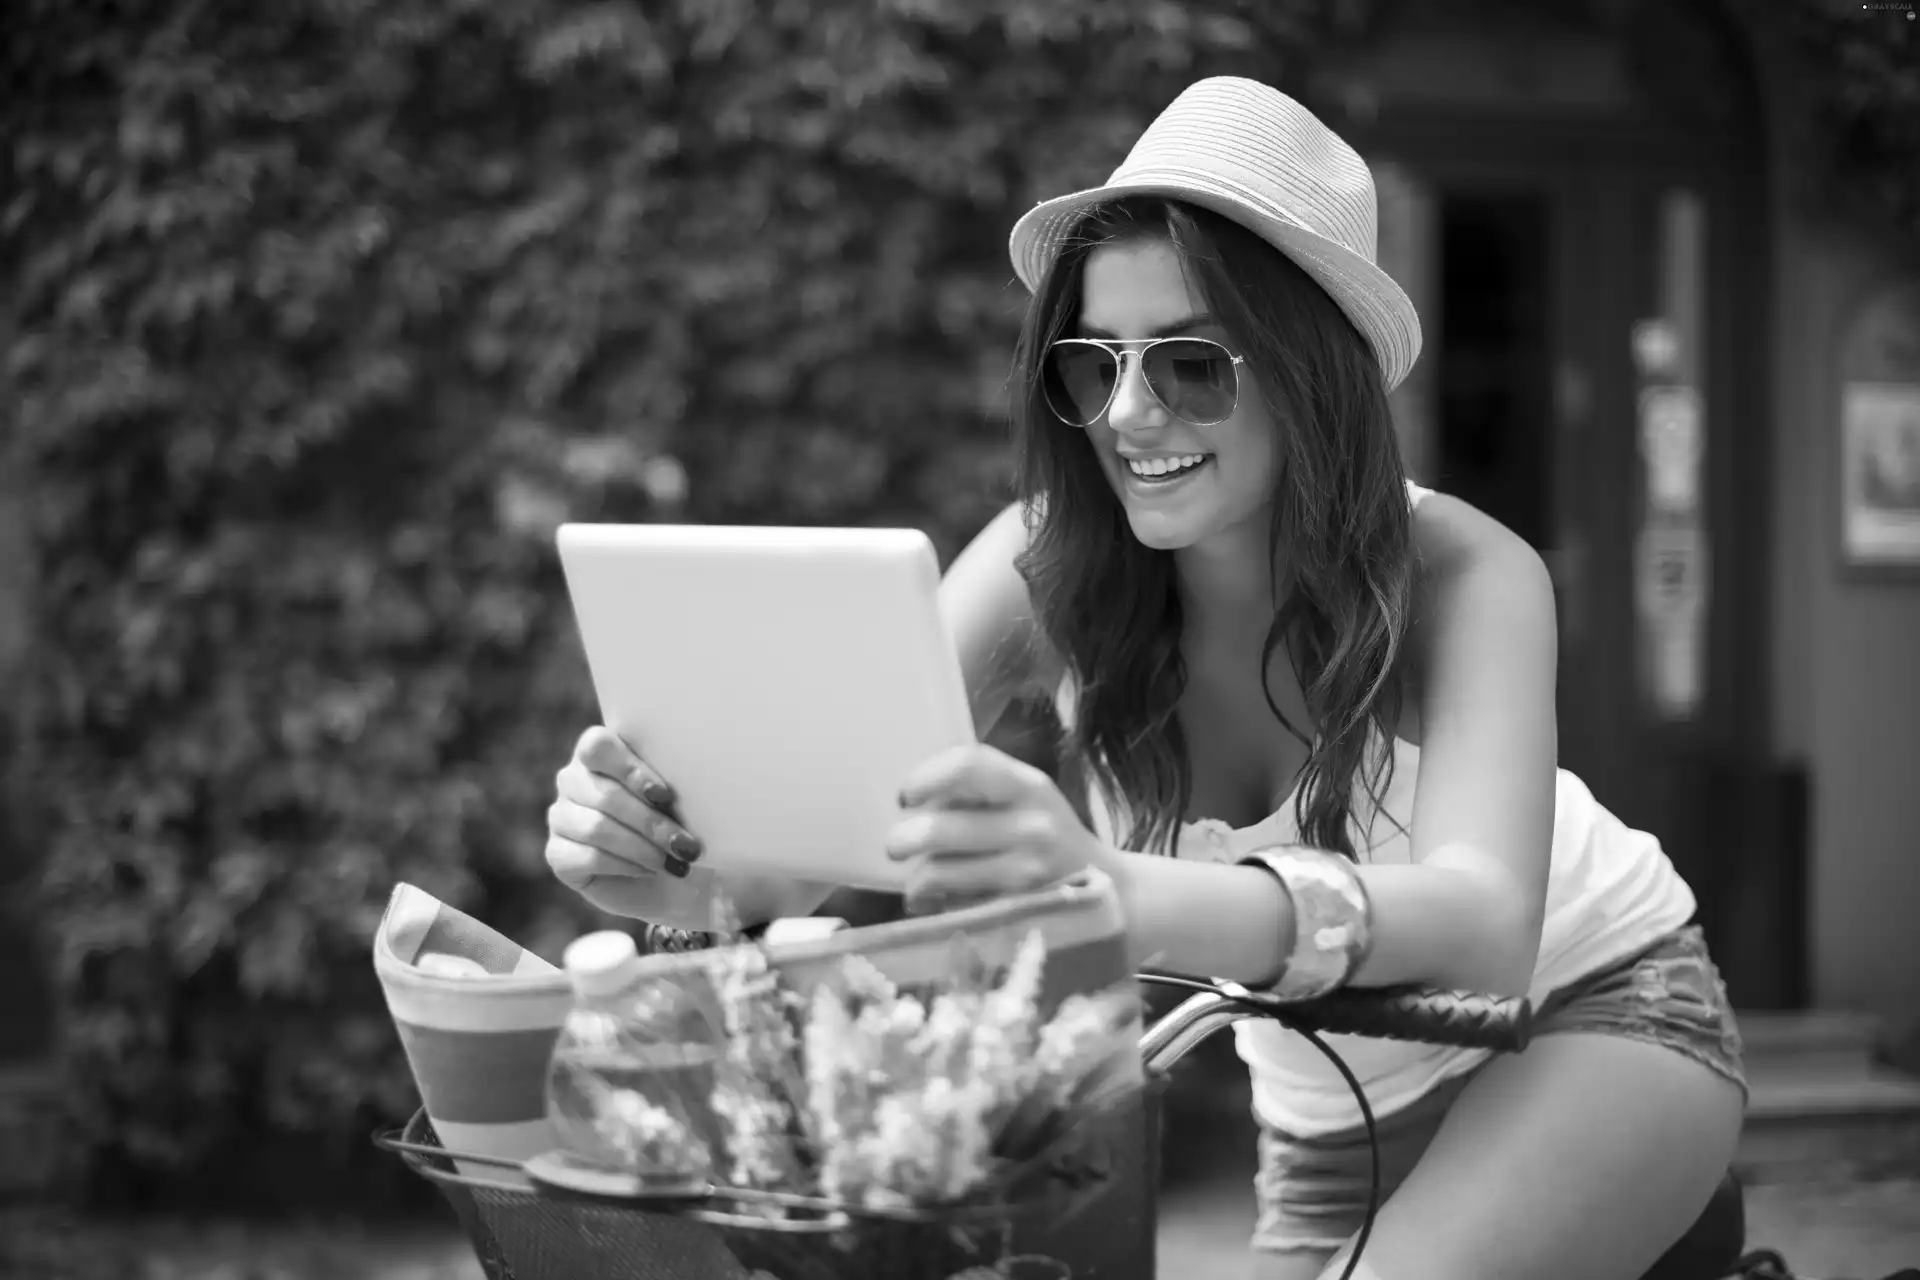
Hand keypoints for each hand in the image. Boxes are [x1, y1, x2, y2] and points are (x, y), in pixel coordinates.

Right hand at [545, 725, 837, 928]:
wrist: (710, 884)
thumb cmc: (720, 828)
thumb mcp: (728, 790)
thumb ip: (730, 753)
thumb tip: (767, 716)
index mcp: (609, 751)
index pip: (597, 744)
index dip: (630, 768)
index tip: (670, 795)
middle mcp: (579, 778)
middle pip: (595, 788)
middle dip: (646, 821)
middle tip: (689, 846)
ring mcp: (565, 817)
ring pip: (589, 825)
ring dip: (639, 846)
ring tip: (676, 862)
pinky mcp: (562, 857)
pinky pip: (577, 857)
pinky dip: (620, 866)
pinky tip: (650, 871)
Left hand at [885, 743, 1106, 914]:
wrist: (1114, 896)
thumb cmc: (1051, 841)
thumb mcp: (1029, 801)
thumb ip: (980, 791)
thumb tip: (913, 798)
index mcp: (1029, 786)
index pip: (966, 764)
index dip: (924, 777)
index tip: (906, 797)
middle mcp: (1032, 827)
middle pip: (940, 826)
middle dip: (903, 838)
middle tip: (895, 847)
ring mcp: (1026, 875)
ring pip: (939, 872)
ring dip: (916, 881)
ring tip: (917, 885)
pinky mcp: (1017, 914)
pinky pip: (953, 907)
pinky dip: (936, 908)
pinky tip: (937, 906)